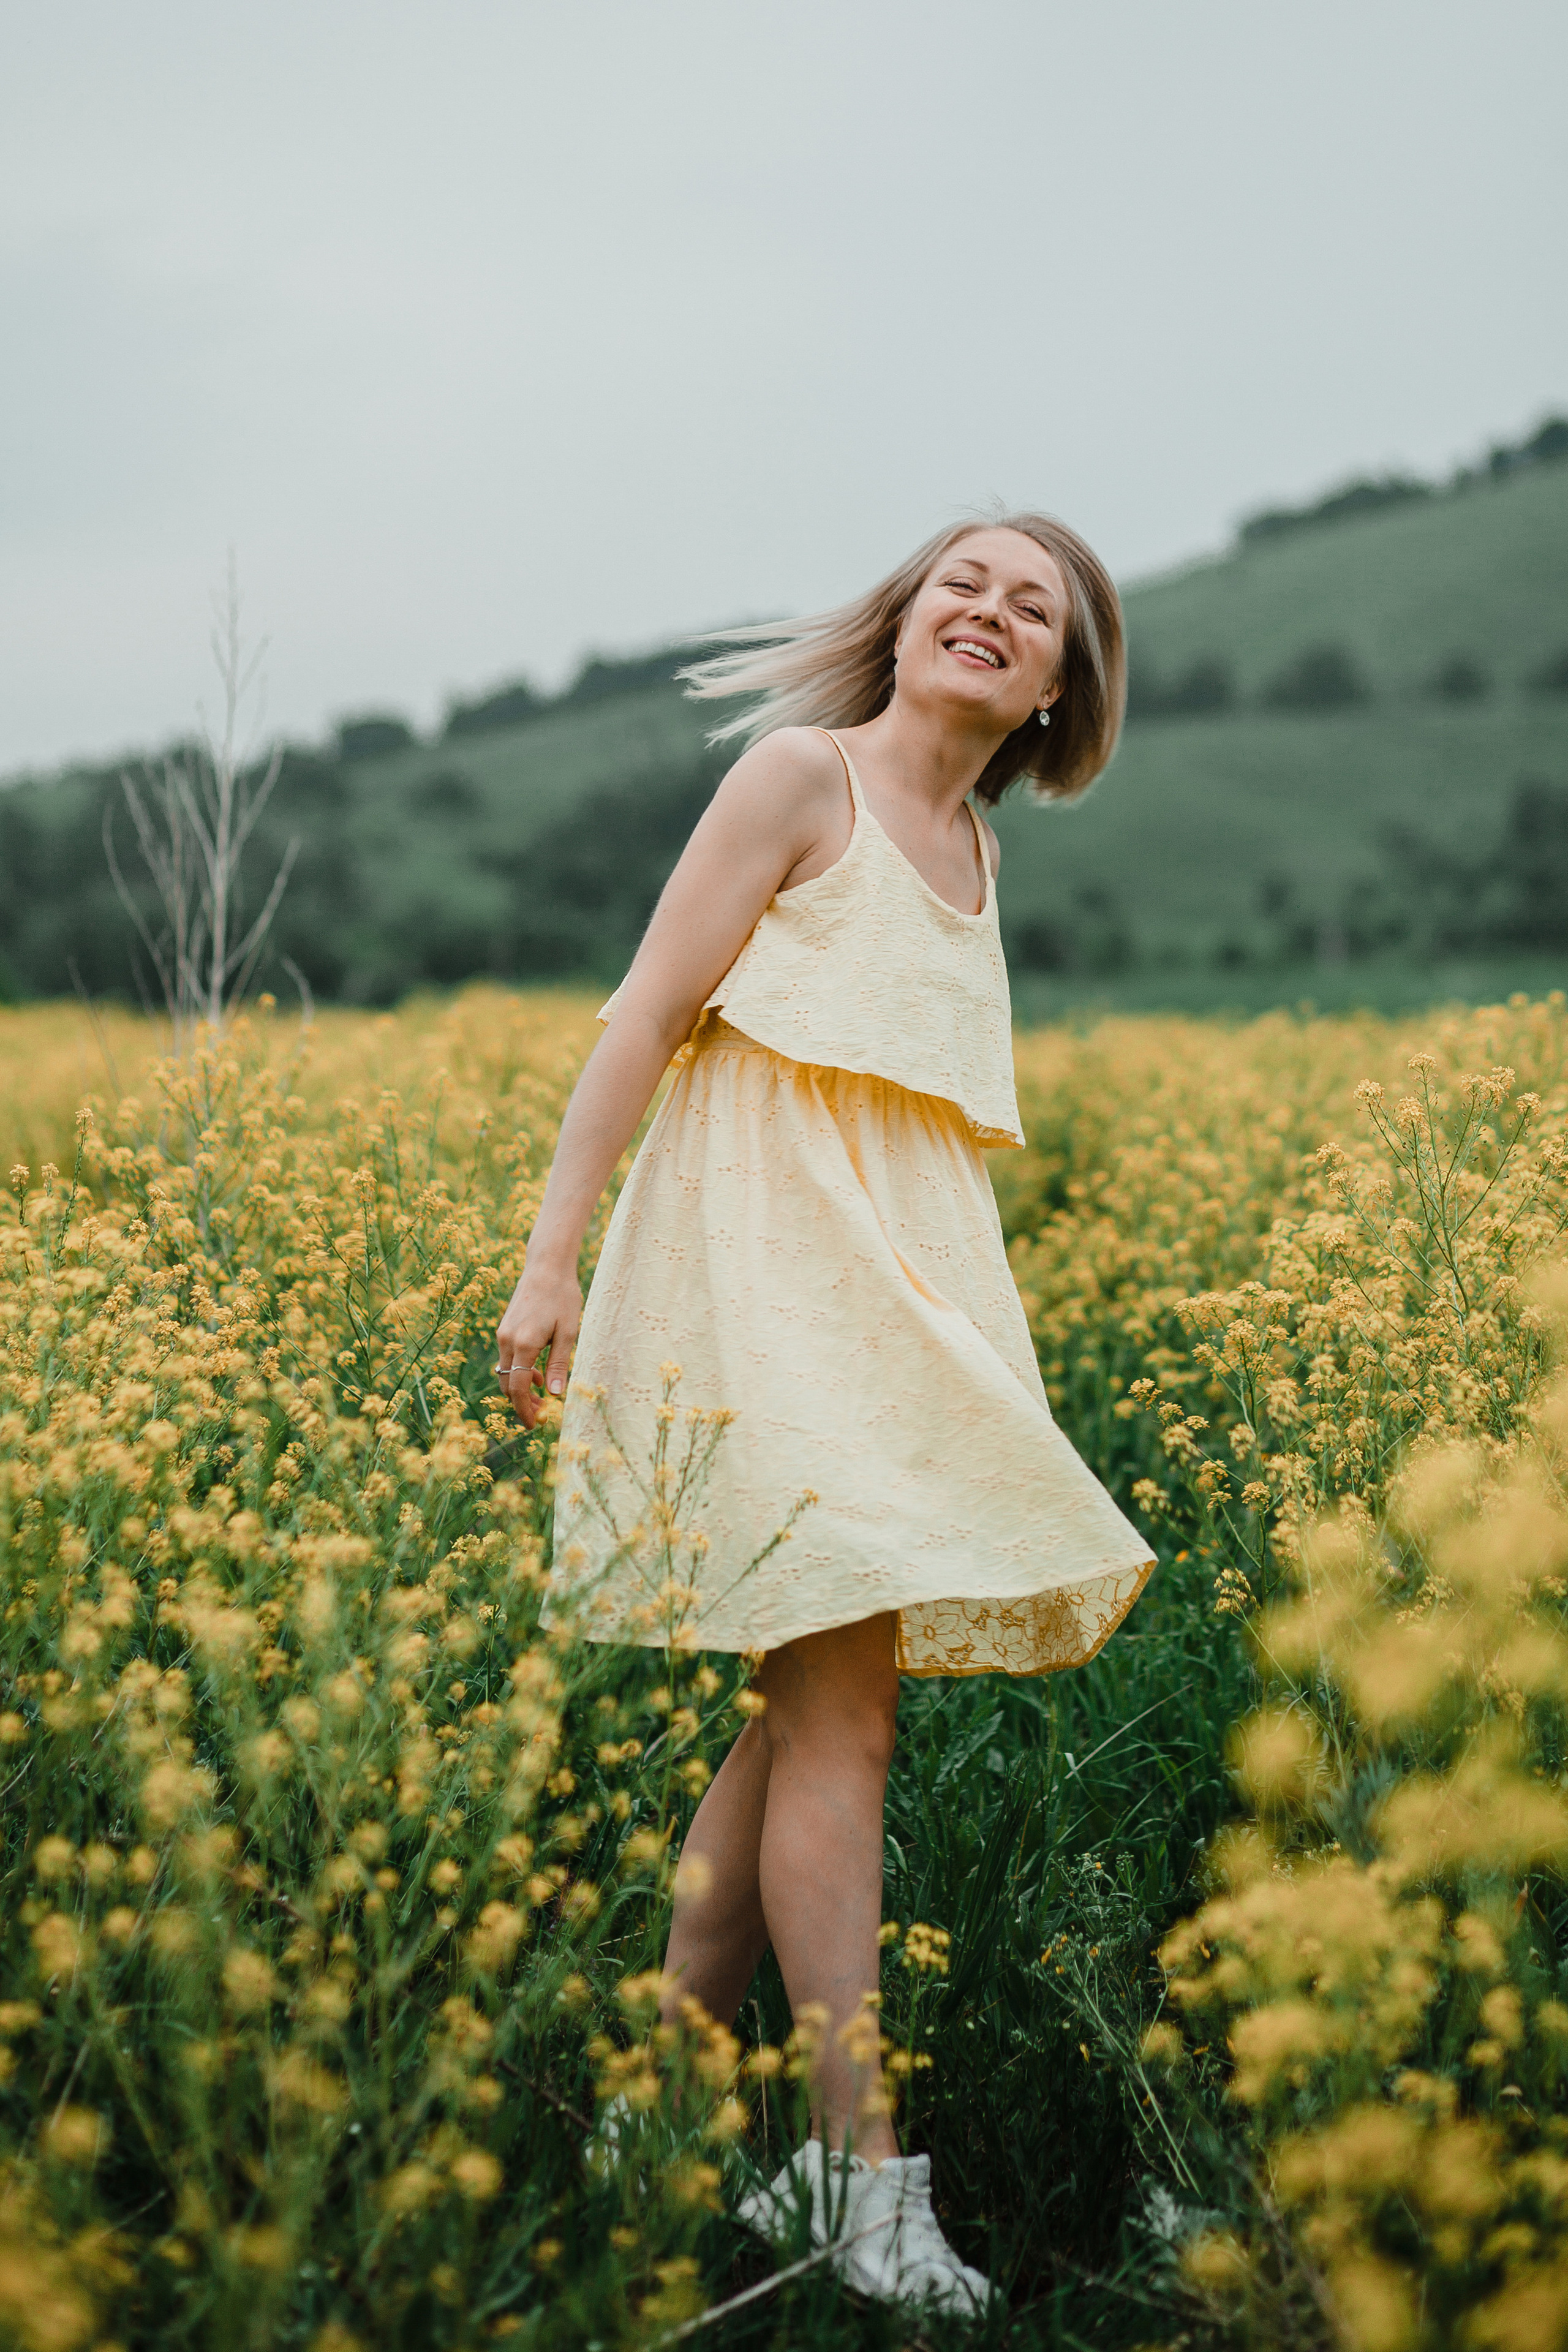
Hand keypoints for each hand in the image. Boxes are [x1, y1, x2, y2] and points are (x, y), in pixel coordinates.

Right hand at [495, 1265, 582, 1428]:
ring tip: (543, 1394)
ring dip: (520, 1387)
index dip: (524, 1410)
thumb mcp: (567, 1332)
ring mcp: (503, 1333)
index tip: (534, 1425)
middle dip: (521, 1402)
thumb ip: (558, 1364)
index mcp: (523, 1343)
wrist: (546, 1266)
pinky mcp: (504, 1328)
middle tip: (542, 1413)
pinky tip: (537, 1371)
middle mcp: (507, 1340)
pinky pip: (507, 1358)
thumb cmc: (563, 1297)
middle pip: (506, 1383)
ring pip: (504, 1372)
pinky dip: (518, 1370)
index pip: (517, 1388)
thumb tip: (555, 1395)